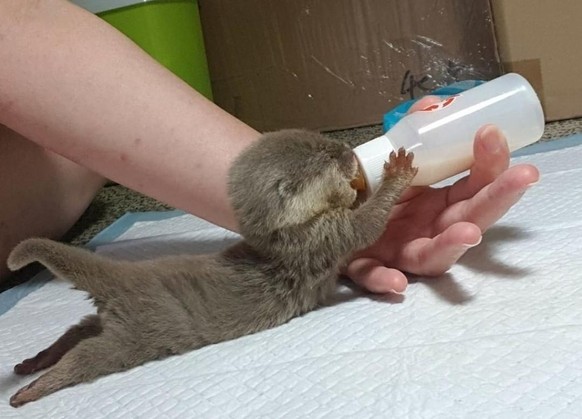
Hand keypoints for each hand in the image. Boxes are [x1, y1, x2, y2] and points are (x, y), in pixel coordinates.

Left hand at [345, 96, 539, 292]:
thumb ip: (415, 137)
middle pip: (469, 219)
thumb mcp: (397, 167)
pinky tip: (396, 284)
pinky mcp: (370, 267)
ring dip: (451, 245)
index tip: (493, 132)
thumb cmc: (379, 197)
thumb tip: (431, 105)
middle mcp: (430, 231)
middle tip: (523, 176)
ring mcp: (402, 253)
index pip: (476, 186)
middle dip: (496, 198)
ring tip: (469, 232)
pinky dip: (385, 280)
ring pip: (432, 255)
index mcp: (441, 206)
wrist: (340, 225)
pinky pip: (376, 276)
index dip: (491, 164)